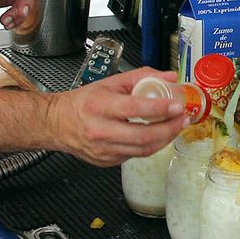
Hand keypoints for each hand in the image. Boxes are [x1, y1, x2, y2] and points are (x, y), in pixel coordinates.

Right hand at [47, 67, 189, 165]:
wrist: (57, 123)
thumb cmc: (83, 103)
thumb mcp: (110, 82)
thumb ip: (141, 77)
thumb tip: (168, 77)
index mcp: (100, 106)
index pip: (135, 109)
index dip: (160, 108)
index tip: (177, 105)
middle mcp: (101, 130)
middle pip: (143, 135)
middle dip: (169, 128)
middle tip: (183, 119)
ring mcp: (104, 149)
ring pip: (143, 149)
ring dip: (165, 139)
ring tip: (176, 127)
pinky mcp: (107, 161)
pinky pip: (135, 155)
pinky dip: (151, 146)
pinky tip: (159, 136)